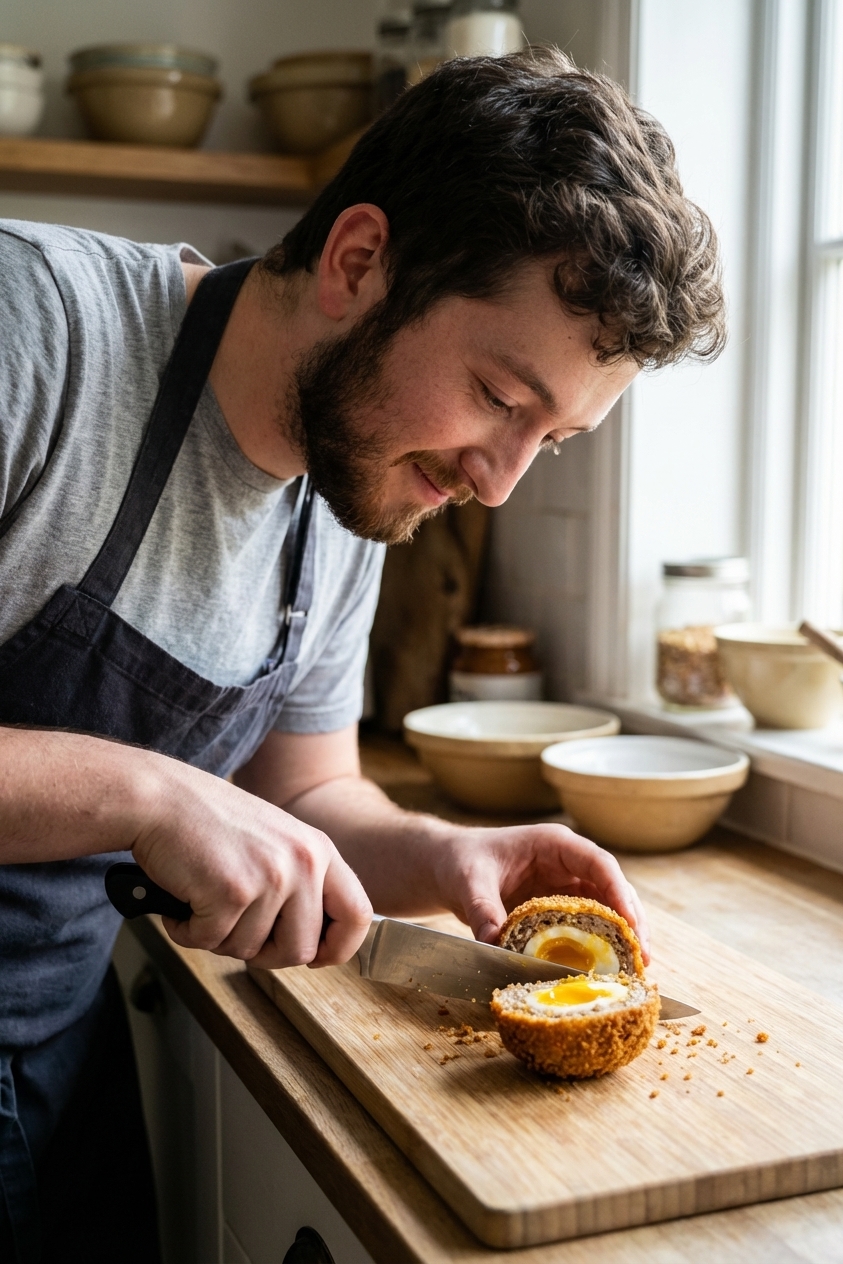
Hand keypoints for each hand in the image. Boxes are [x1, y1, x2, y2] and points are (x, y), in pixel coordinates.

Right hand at [131, 757, 371, 968]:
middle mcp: (304, 862)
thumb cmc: (208, 822)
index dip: (338, 948)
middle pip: (301, 951)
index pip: (358, 915)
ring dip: (219, 937)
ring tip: (204, 900)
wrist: (159, 798)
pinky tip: (183, 899)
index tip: (314, 958)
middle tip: (234, 930)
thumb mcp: (275, 841)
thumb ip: (300, 882)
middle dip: (263, 954)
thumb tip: (315, 945)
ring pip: (251, 951)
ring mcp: (271, 877)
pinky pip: (211, 942)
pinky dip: (188, 930)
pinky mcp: (233, 891)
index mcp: (319, 850)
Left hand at [433, 822, 649, 962]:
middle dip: (632, 921)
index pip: (598, 863)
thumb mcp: (468, 882)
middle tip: (643, 958)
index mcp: (553, 845)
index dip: (619, 893)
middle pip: (614, 888)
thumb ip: (481, 910)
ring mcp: (567, 885)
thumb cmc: (460, 862)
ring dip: (624, 936)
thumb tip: (493, 943)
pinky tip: (610, 970)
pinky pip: (589, 924)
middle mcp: (568, 863)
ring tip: (636, 970)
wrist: (447, 867)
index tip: (631, 924)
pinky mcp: (560, 908)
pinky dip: (602, 945)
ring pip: (608, 908)